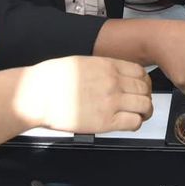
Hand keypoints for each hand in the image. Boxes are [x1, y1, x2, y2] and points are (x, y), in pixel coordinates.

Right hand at [13, 56, 154, 133]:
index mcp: (108, 66)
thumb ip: (102, 67)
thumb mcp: (82, 62)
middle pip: (145, 89)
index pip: (140, 73)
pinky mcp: (106, 121)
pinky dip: (135, 124)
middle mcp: (113, 82)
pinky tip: (129, 123)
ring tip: (138, 115)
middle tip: (140, 103)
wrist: (38, 95)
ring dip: (144, 111)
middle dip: (146, 97)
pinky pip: (133, 122)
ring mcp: (111, 102)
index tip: (141, 88)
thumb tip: (113, 72)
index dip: (144, 82)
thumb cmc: (52, 79)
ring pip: (144, 106)